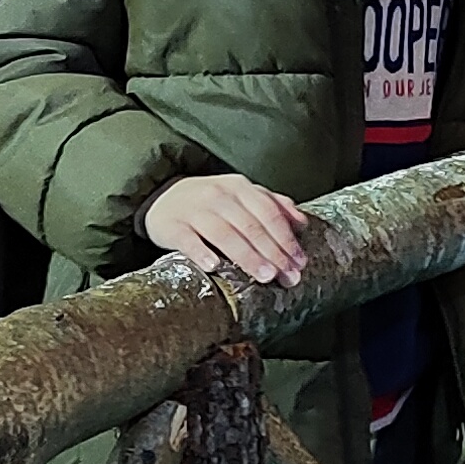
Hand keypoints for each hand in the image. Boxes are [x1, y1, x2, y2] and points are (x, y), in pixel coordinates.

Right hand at [146, 174, 307, 283]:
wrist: (163, 198)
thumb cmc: (210, 203)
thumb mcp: (241, 196)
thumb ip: (271, 205)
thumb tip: (302, 223)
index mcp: (239, 187)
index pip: (268, 212)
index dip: (286, 238)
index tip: (299, 261)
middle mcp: (218, 195)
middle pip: (250, 226)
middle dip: (273, 253)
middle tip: (288, 276)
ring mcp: (194, 210)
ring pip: (224, 234)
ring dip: (247, 256)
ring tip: (264, 275)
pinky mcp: (172, 226)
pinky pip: (187, 240)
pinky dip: (201, 252)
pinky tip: (214, 266)